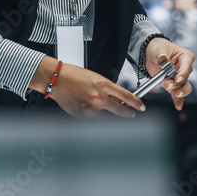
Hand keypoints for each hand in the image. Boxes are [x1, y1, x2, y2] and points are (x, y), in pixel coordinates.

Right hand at [28, 56, 143, 117]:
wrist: (56, 79)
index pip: (127, 96)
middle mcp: (99, 97)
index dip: (136, 103)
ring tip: (107, 110)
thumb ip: (108, 88)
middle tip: (130, 113)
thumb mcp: (95, 77)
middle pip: (121, 110)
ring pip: (108, 117)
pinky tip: (93, 110)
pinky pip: (94, 120)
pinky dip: (97, 117)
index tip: (140, 107)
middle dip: (128, 113)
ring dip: (111, 115)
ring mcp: (90, 108)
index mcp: (103, 84)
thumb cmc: (73, 75)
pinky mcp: (82, 115)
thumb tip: (118, 98)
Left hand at [144, 37, 194, 110]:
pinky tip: (178, 105)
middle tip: (172, 85)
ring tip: (174, 93)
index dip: (183, 73)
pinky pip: (177, 94)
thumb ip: (163, 55)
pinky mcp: (172, 85)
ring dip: (179, 92)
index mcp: (185, 57)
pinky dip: (178, 100)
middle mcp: (184, 68)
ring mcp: (179, 78)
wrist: (150, 53)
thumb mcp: (161, 49)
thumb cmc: (160, 48)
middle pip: (186, 79)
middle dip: (180, 84)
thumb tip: (163, 59)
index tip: (177, 78)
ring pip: (184, 87)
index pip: (187, 66)